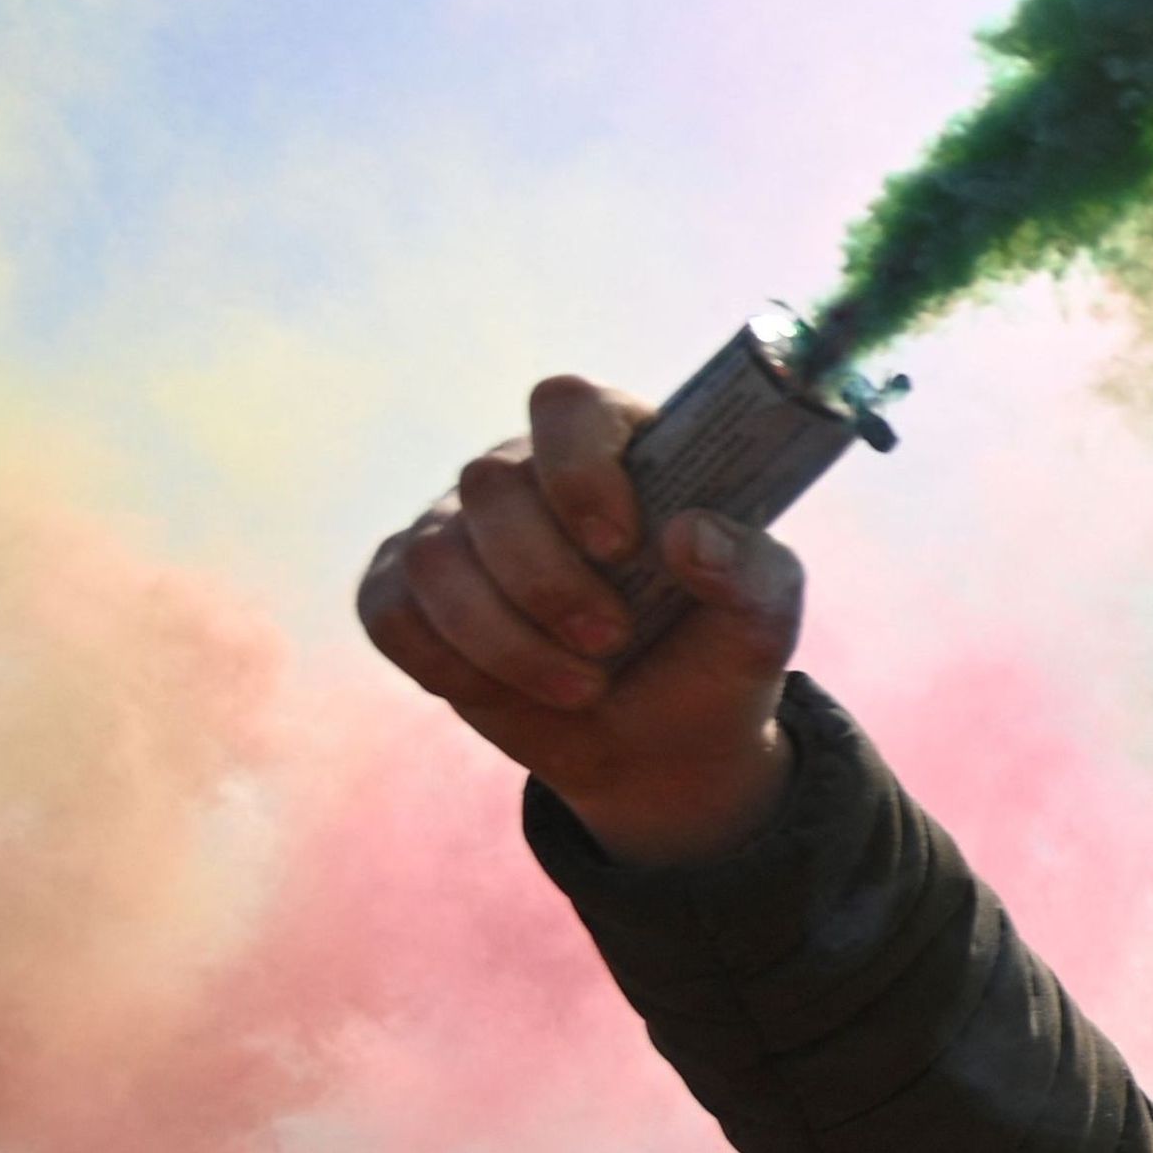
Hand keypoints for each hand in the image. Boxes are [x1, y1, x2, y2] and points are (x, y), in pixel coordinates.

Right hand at [358, 375, 804, 864]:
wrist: (658, 748)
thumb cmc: (710, 661)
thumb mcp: (762, 620)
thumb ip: (754, 570)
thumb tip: (689, 535)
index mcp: (615, 448)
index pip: (567, 404)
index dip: (580, 469)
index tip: (620, 546)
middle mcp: (523, 474)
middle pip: (491, 486)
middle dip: (549, 582)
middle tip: (612, 642)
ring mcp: (455, 531)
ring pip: (436, 559)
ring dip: (507, 641)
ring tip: (581, 686)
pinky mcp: (407, 594)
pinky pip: (391, 613)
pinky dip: (451, 666)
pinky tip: (508, 691)